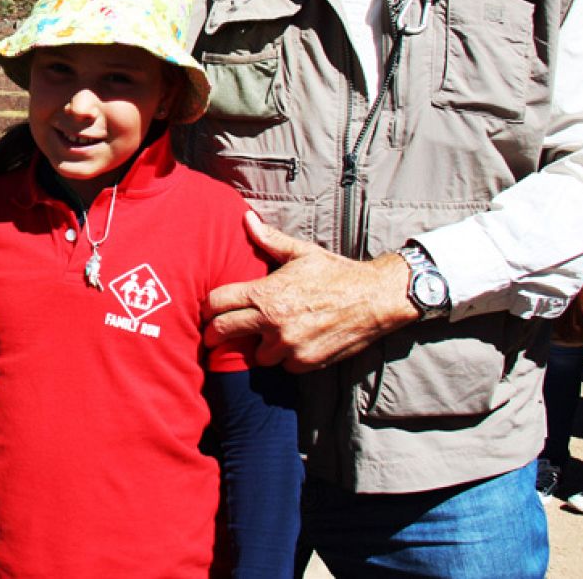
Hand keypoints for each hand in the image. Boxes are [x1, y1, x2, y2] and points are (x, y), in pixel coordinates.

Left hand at [202, 213, 417, 371]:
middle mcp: (273, 321)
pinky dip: (286, 357)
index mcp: (266, 293)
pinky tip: (294, 342)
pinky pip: (284, 365)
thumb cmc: (336, 272)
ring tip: (266, 335)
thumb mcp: (301, 253)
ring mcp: (289, 345)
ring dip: (258, 347)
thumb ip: (269, 239)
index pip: (217, 303)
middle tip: (211, 335)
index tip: (207, 310)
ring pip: (256, 355)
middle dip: (215, 334)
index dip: (208, 307)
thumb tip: (246, 219)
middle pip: (223, 332)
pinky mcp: (306, 362)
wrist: (375, 298)